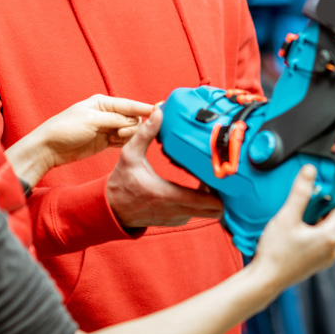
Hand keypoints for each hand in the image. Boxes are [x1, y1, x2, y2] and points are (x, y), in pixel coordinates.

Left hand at [8, 95, 152, 186]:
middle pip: (133, 118)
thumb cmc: (65, 129)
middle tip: (120, 133)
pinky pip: (123, 141)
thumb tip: (136, 119)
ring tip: (116, 138)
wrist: (49, 148)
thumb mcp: (92, 121)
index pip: (129, 105)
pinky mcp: (105, 142)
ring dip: (128, 135)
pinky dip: (124, 143)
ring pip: (129, 131)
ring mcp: (107, 128)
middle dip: (132, 126)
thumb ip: (116, 119)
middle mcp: (107, 114)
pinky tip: (118, 144)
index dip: (145, 108)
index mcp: (103, 102)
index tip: (160, 112)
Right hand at [107, 110, 223, 227]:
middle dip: (222, 193)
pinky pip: (197, 213)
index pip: (209, 202)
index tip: (221, 172)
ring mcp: (178, 219)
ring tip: (208, 176)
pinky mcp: (176, 221)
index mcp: (169, 196)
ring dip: (211, 197)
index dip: (220, 189)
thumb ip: (145, 134)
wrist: (113, 208)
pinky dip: (201, 202)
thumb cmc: (122, 182)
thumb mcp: (130, 155)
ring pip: (207, 212)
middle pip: (215, 210)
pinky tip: (198, 185)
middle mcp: (177, 212)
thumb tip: (158, 112)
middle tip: (219, 172)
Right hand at [251, 166, 334, 293]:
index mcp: (331, 236)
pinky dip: (315, 224)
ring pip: (329, 226)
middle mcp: (334, 248)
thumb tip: (311, 171)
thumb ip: (301, 192)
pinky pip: (322, 236)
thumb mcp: (287, 217)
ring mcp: (326, 256)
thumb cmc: (275, 254)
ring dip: (320, 211)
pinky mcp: (317, 260)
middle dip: (329, 197)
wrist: (265, 280)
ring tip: (306, 199)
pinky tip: (300, 220)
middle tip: (319, 181)